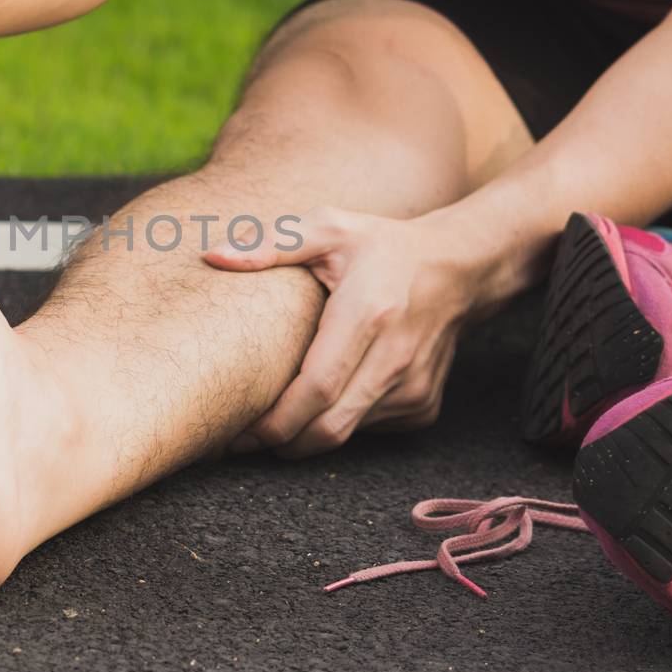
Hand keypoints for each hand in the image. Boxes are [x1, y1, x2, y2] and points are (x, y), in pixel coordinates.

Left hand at [204, 207, 496, 456]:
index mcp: (368, 314)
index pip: (317, 388)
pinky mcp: (423, 405)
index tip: (238, 432)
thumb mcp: (329, 227)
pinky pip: (368, 429)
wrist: (457, 269)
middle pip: (330, 426)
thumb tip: (215, 256)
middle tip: (242, 440)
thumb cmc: (382, 247)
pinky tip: (318, 405)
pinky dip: (337, 424)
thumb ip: (272, 242)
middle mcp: (396, 357)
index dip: (276, 420)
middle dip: (281, 443)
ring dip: (306, 437)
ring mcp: (414, 386)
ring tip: (271, 424)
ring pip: (348, 433)